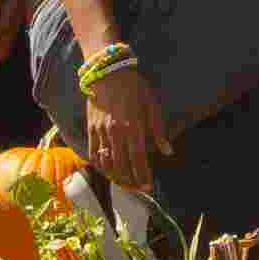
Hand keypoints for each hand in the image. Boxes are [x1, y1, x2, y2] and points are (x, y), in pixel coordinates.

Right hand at [79, 65, 168, 192]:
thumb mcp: (152, 105)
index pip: (138, 159)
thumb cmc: (134, 87)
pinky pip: (93, 153)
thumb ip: (158, 130)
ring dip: (116, 177)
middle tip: (138, 188)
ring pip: (106, 163)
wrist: (108, 71)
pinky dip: (100, 166)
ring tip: (125, 183)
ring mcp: (101, 131)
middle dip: (130, 181)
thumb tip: (167, 151)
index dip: (142, 176)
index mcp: (133, 126)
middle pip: (121, 166)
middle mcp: (116, 132)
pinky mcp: (91, 128)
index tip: (148, 186)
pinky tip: (108, 170)